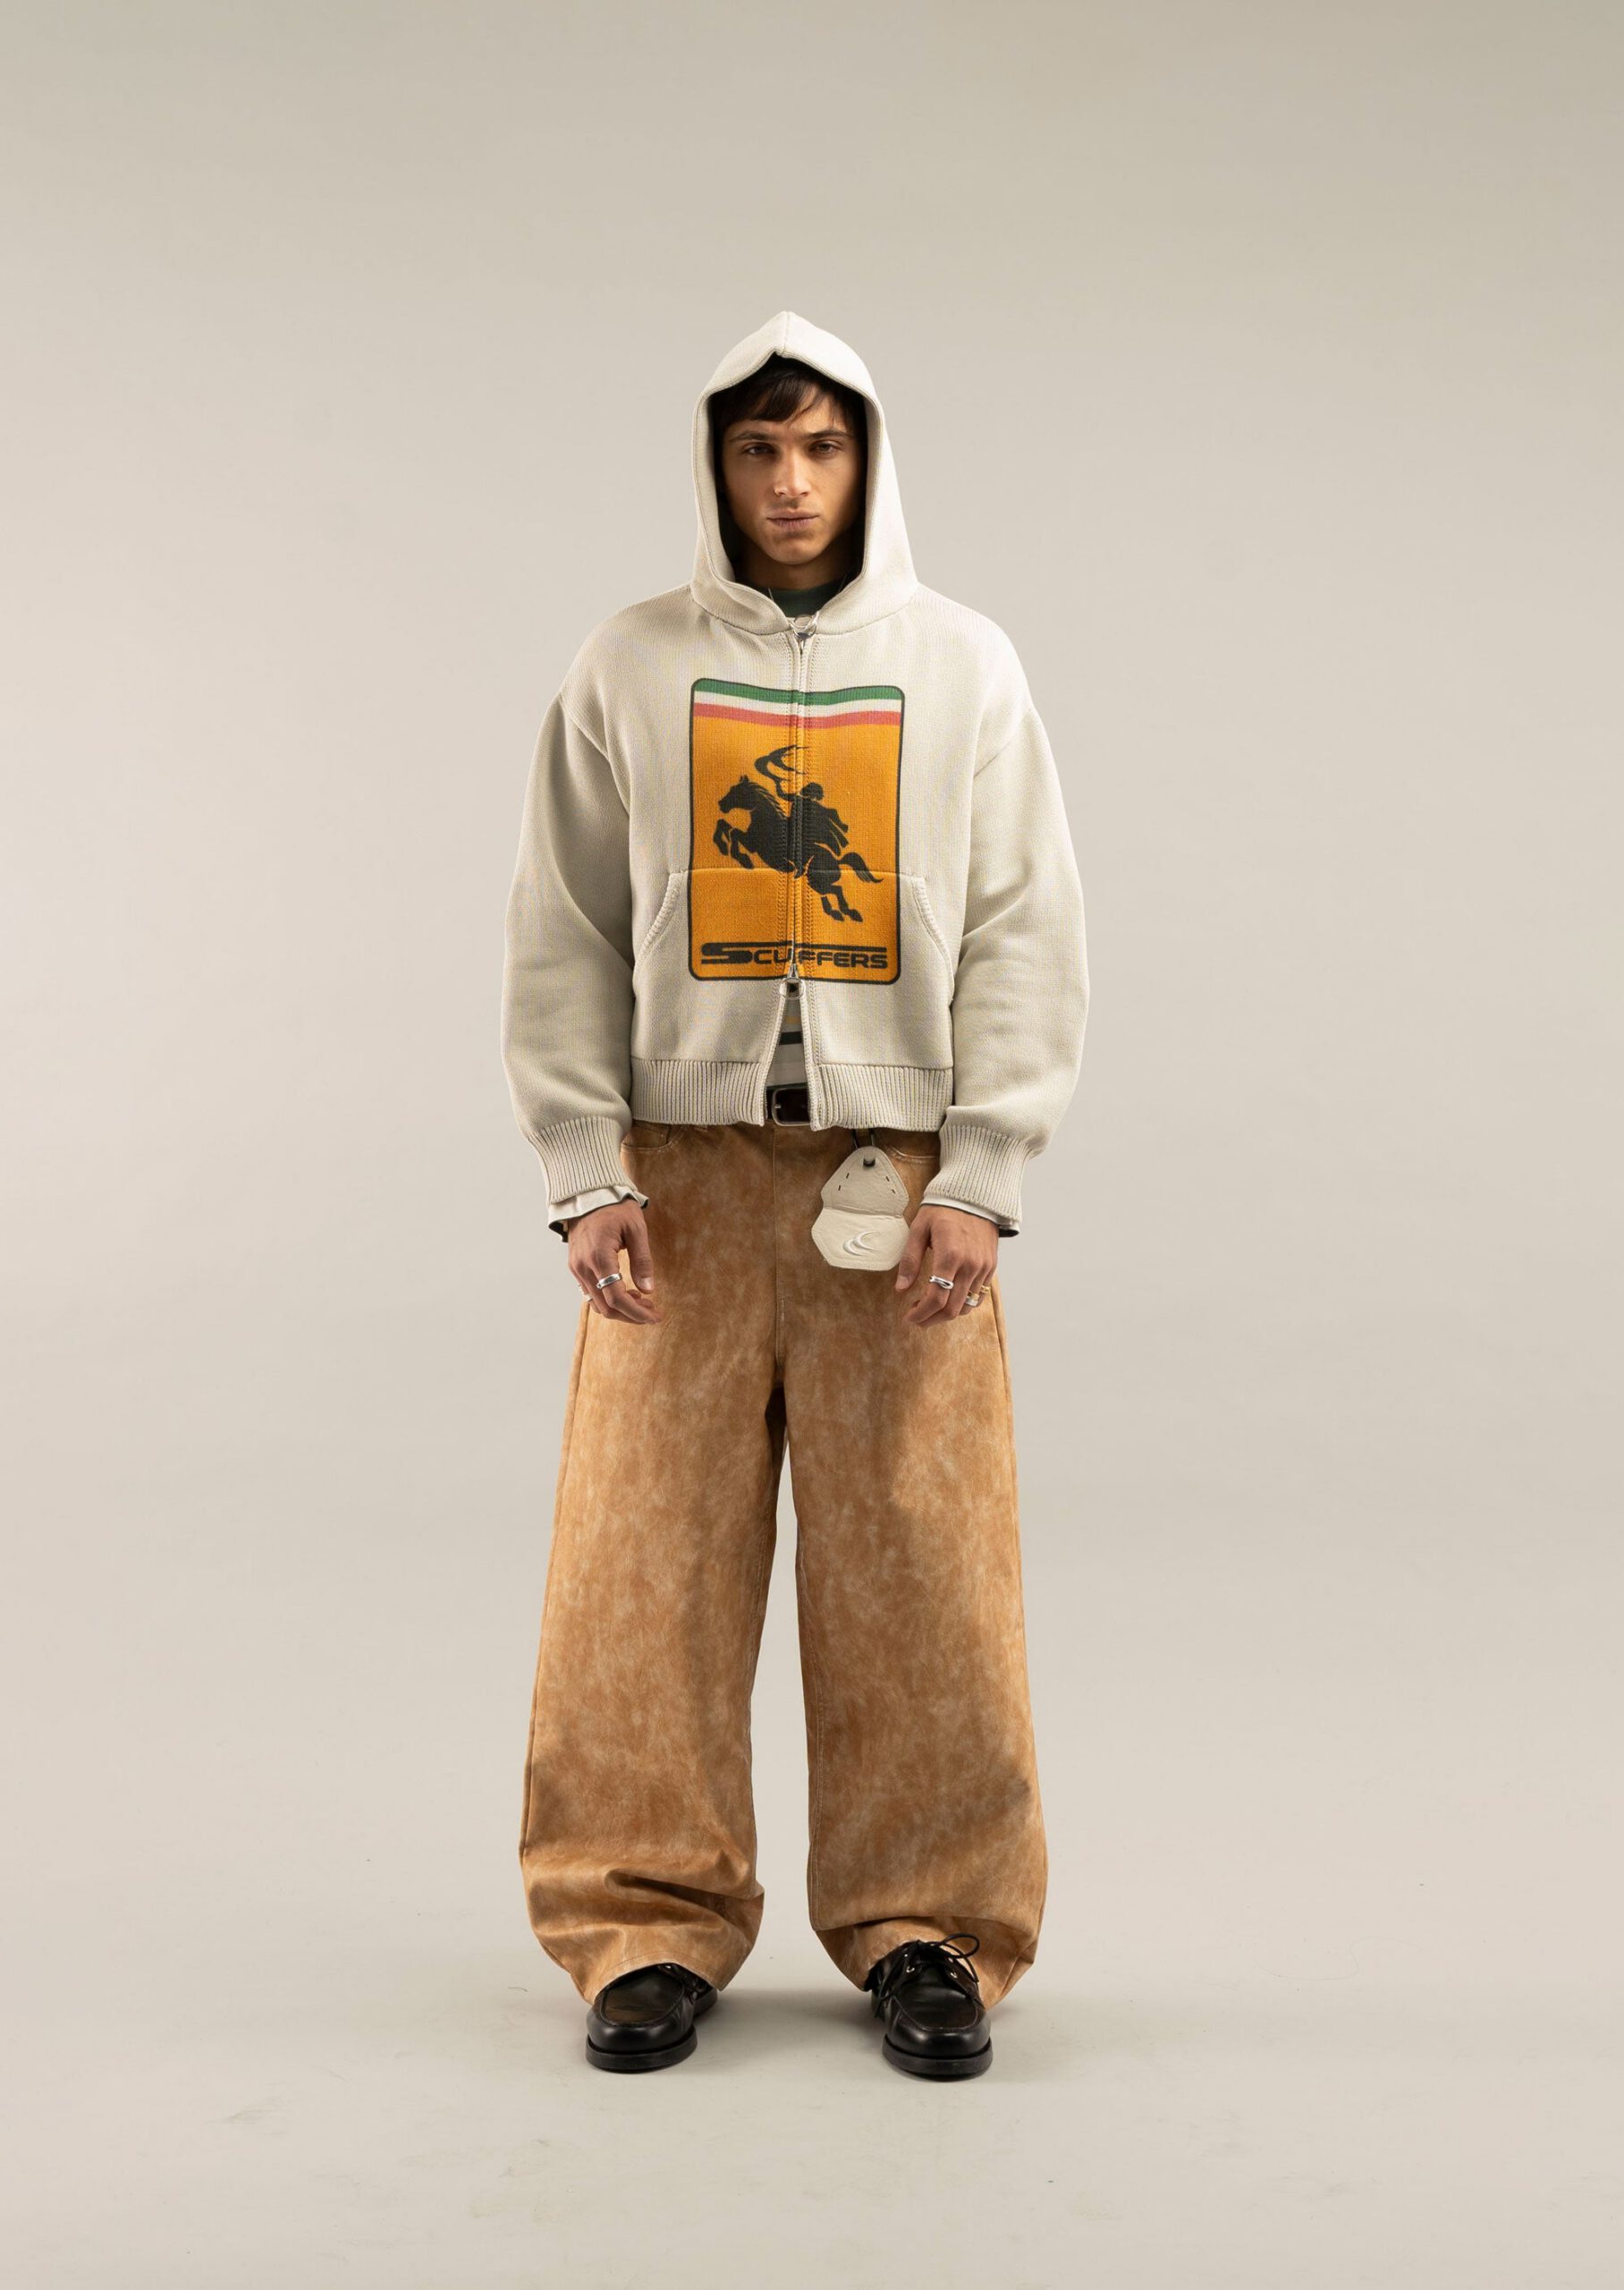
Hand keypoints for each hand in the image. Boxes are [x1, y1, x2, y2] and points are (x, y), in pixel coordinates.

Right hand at [566, 1201, 662, 1322]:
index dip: (637, 1313)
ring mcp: (576, 1268)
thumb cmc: (615, 1207)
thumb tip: (649, 1290)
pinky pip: (591, 1292)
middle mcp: (583, 1267)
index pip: (617, 1298)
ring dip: (620, 1309)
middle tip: (653, 1312)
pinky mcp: (575, 1267)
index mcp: (599, 1258)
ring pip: (597, 1303)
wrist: (587, 1194)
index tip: (655, 1316)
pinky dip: (608, 1299)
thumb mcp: (636, 1229)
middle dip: (631, 1315)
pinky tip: (626, 1293)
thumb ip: (642, 1260)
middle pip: (606, 1307)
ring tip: (642, 1303)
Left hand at [894, 1205, 997, 1325]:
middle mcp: (970, 1265)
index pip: (936, 1298)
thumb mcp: (919, 1229)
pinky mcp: (991, 1267)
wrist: (974, 1195)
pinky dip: (962, 1304)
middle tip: (917, 1319)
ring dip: (946, 1314)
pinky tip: (948, 1299)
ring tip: (930, 1309)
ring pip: (966, 1306)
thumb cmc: (943, 1209)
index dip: (920, 1313)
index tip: (909, 1317)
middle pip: (951, 1309)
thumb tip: (900, 1288)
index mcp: (950, 1256)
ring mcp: (983, 1268)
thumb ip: (910, 1260)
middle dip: (931, 1319)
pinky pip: (978, 1296)